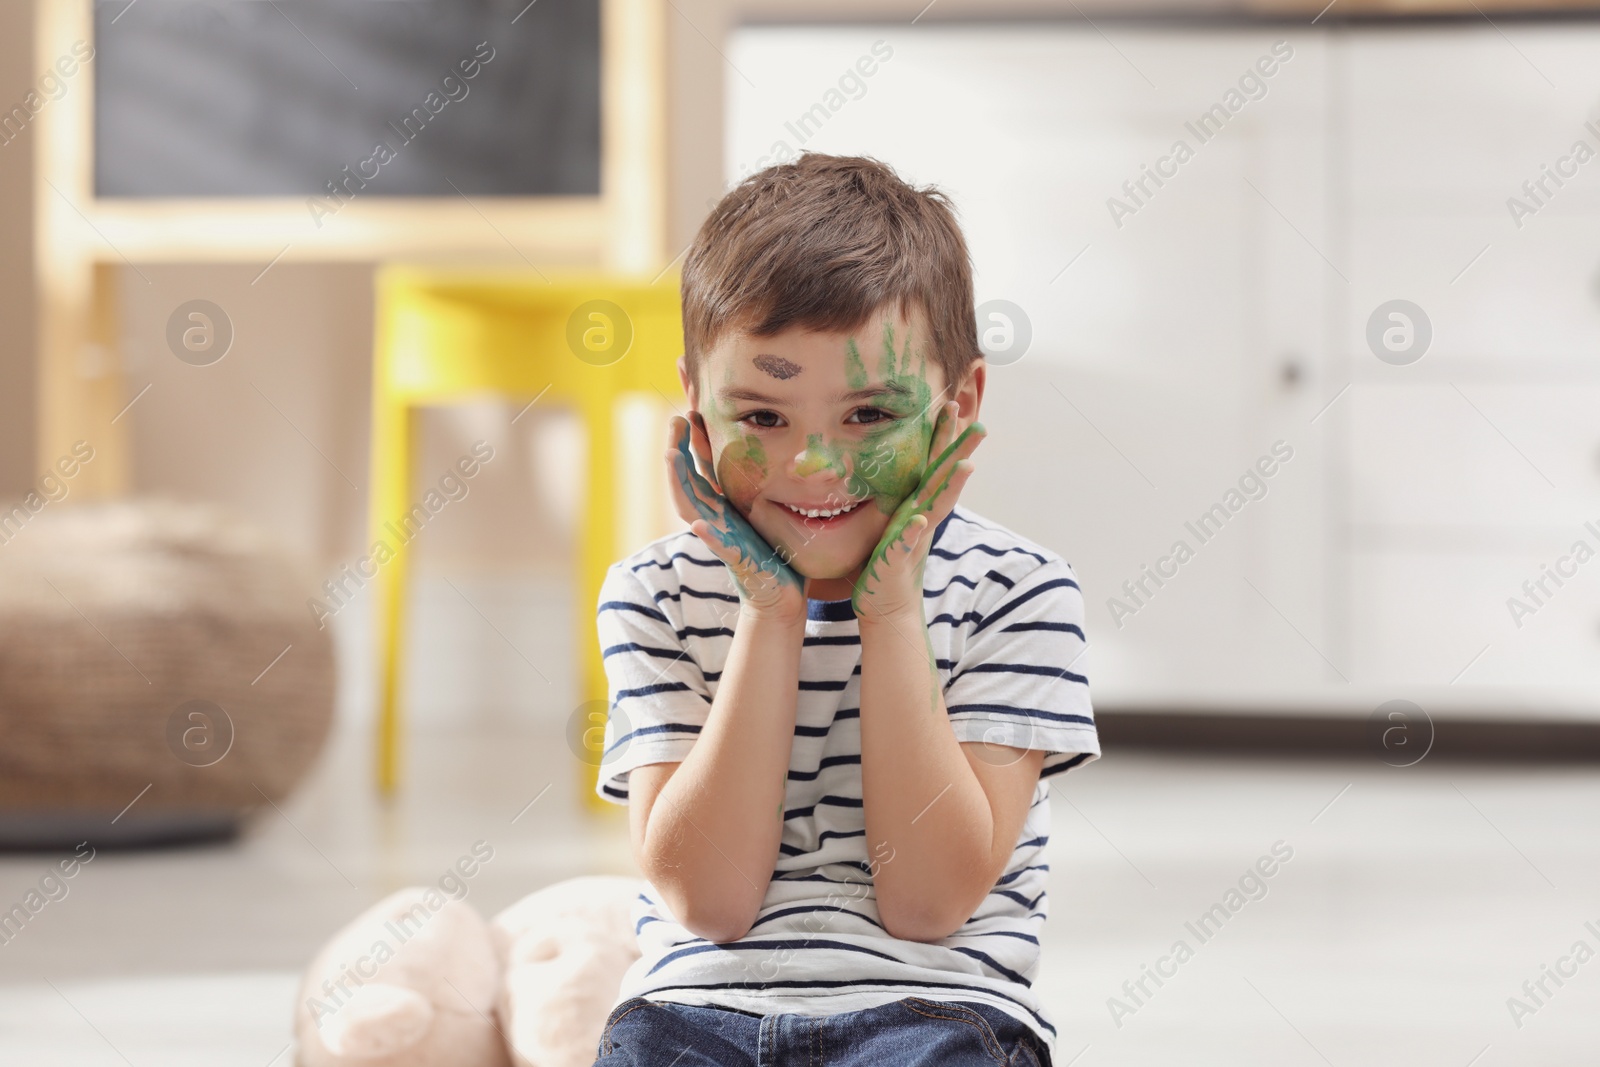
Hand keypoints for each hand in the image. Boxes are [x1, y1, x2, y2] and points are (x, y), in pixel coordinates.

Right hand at [665, 414, 806, 622]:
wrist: (780, 593)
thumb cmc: (773, 550)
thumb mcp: (760, 507)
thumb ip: (753, 483)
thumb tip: (762, 446)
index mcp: (721, 504)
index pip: (699, 465)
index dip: (691, 438)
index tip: (689, 411)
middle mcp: (715, 517)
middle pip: (686, 479)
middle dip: (677, 449)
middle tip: (676, 419)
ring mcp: (722, 538)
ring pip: (691, 507)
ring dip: (679, 482)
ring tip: (671, 455)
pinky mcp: (737, 559)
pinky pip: (720, 547)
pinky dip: (709, 536)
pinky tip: (699, 524)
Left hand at [852, 402, 984, 620]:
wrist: (885, 605)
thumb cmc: (883, 560)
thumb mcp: (889, 520)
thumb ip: (894, 495)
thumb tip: (885, 464)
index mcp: (916, 505)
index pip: (933, 465)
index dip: (943, 437)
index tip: (951, 404)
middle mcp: (921, 518)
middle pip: (945, 479)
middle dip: (961, 452)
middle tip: (980, 425)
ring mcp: (913, 539)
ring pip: (936, 508)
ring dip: (951, 488)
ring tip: (965, 466)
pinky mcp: (897, 561)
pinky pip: (905, 545)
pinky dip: (912, 533)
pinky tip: (918, 520)